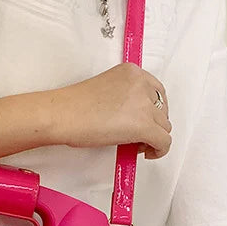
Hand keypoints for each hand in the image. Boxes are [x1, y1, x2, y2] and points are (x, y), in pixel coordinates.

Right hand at [51, 63, 171, 158]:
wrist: (62, 115)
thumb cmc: (73, 106)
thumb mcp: (106, 89)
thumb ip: (125, 98)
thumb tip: (134, 118)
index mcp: (132, 72)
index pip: (157, 91)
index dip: (152, 109)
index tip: (145, 117)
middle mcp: (141, 84)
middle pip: (163, 109)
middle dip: (154, 123)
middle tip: (138, 133)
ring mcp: (144, 105)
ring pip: (164, 126)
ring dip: (153, 136)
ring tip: (135, 143)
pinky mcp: (144, 126)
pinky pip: (164, 142)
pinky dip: (159, 150)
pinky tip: (147, 153)